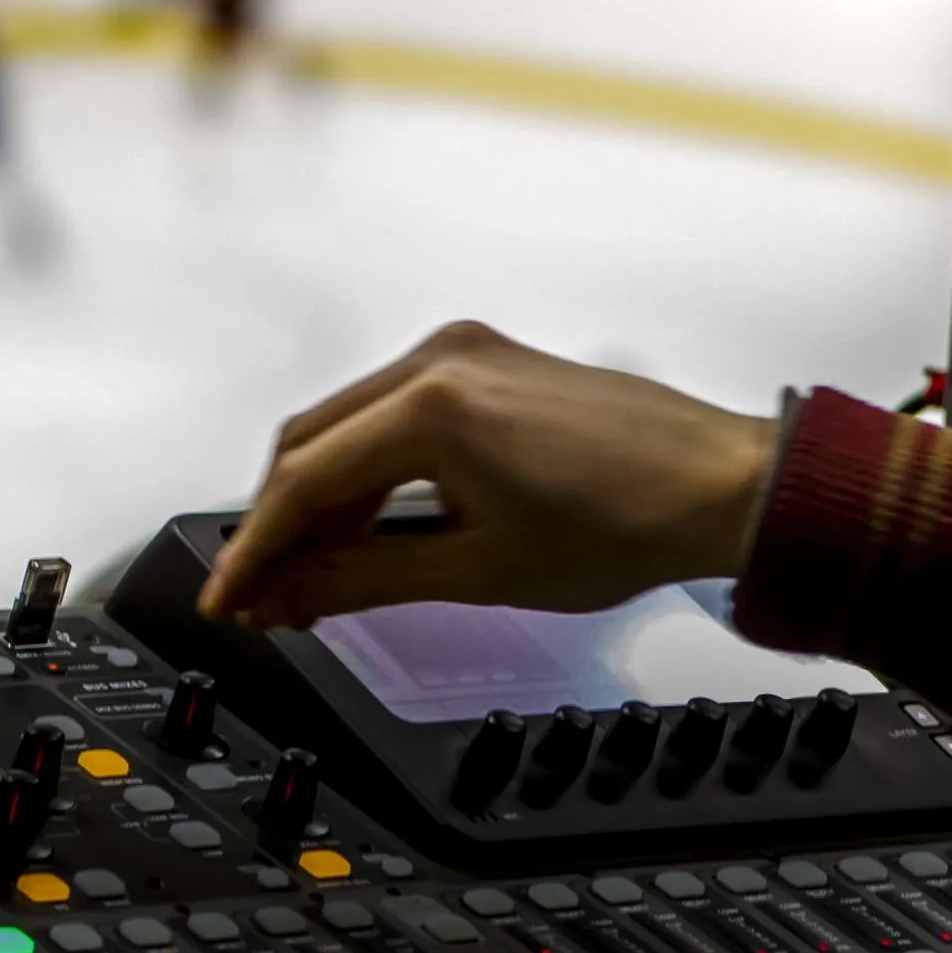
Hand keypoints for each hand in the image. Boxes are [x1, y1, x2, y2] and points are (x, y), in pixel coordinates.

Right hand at [199, 320, 779, 629]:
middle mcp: (442, 360)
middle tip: (263, 595)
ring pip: (351, 427)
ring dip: (326, 499)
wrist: (723, 488)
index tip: (228, 598)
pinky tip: (373, 531)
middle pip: (312, 443)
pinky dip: (374, 472)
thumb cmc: (631, 523)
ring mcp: (468, 353)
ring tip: (315, 578)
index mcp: (433, 407)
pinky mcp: (492, 363)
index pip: (304, 481)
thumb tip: (293, 594)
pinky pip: (398, 415)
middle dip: (280, 523)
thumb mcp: (481, 571)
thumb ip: (367, 579)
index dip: (255, 550)